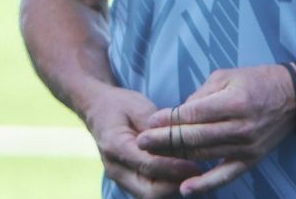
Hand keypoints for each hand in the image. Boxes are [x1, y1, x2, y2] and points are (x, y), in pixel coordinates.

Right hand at [81, 84, 203, 197]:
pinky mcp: (127, 182)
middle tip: (198, 176)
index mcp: (115, 146)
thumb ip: (157, 128)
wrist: (97, 109)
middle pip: (149, 192)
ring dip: (173, 190)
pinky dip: (167, 189)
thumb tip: (181, 145)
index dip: (175, 168)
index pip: (148, 165)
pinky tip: (182, 178)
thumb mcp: (139, 107)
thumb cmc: (120, 105)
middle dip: (176, 187)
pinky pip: (149, 193)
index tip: (196, 166)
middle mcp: (115, 168)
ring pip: (150, 197)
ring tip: (193, 178)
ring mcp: (119, 178)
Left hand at [135, 64, 295, 194]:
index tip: (149, 122)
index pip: (193, 114)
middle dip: (164, 141)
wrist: (294, 97)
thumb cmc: (255, 81)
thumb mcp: (225, 77)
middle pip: (195, 138)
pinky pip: (225, 176)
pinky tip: (185, 188)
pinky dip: (205, 184)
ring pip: (204, 155)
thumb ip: (200, 96)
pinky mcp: (251, 160)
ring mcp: (247, 147)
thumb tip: (176, 115)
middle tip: (141, 142)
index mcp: (233, 102)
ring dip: (175, 158)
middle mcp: (241, 127)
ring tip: (152, 157)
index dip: (169, 119)